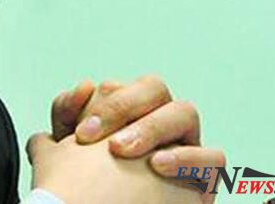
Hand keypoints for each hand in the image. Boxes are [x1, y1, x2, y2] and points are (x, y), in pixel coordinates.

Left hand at [50, 76, 224, 201]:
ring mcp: (182, 148)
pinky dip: (188, 157)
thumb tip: (85, 84)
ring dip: (152, 126)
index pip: (118, 87)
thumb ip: (67, 112)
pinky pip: (213, 158)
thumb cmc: (77, 189)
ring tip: (120, 150)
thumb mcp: (61, 150)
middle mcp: (155, 125)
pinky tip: (157, 166)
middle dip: (124, 106)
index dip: (99, 103)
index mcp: (123, 114)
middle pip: (154, 88)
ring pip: (185, 113)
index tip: (79, 132)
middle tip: (96, 139)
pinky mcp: (203, 179)